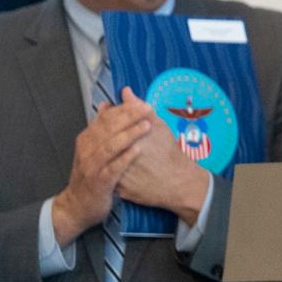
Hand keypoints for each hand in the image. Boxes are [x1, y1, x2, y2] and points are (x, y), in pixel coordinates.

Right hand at [51, 98, 150, 247]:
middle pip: (108, 128)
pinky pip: (112, 168)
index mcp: (88, 139)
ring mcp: (92, 166)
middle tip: (148, 109)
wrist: (78, 206)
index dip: (124, 109)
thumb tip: (107, 104)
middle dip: (129, 116)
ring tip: (146, 126)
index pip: (105, 118)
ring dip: (129, 134)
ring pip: (110, 146)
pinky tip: (138, 150)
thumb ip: (101, 128)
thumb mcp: (94, 149)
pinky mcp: (99, 182)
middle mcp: (87, 150)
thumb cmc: (92, 175)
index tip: (143, 102)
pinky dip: (125, 158)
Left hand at [113, 88, 209, 225]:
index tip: (110, 113)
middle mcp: (119, 156)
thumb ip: (140, 109)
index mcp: (128, 138)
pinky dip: (111, 167)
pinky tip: (116, 162)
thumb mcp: (159, 127)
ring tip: (115, 147)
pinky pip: (109, 175)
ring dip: (105, 152)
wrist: (178, 182)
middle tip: (113, 133)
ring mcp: (116, 173)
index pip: (107, 124)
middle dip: (105, 135)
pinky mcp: (118, 188)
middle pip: (103, 142)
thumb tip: (127, 93)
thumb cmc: (170, 154)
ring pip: (103, 160)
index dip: (107, 117)